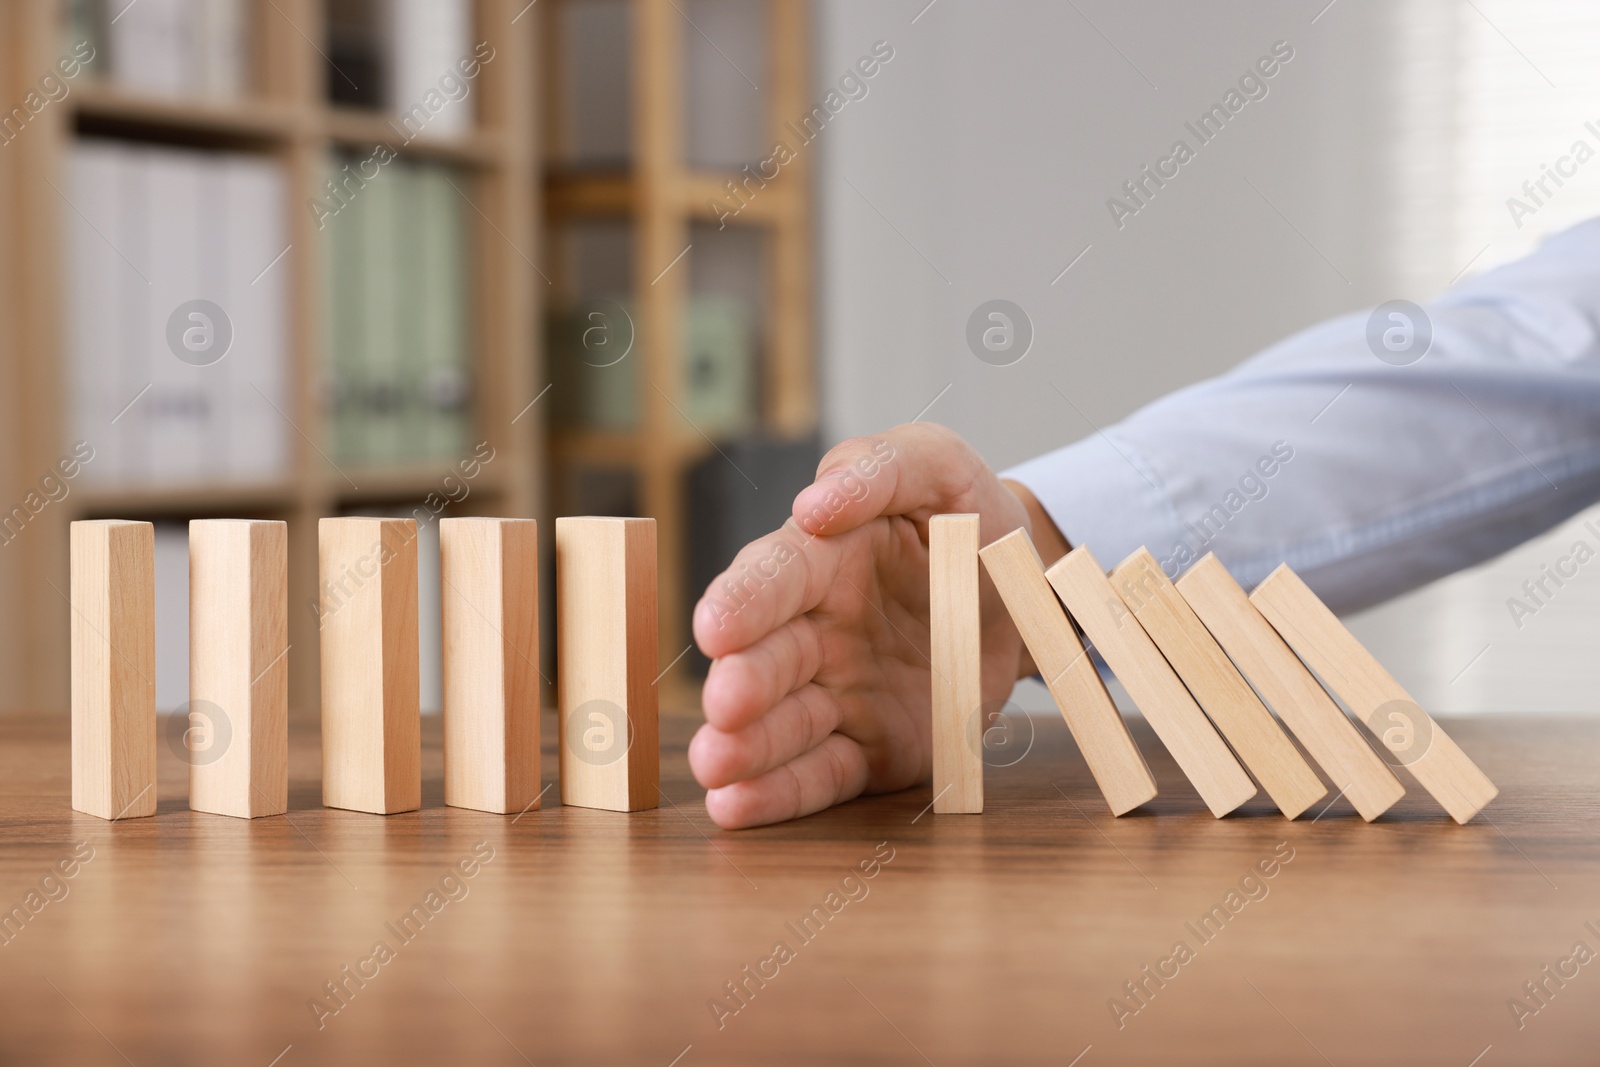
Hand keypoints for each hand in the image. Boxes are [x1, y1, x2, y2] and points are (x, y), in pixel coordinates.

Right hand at [688, 422, 1067, 827]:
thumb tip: (812, 503)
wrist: (1027, 589)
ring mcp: (839, 694)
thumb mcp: (939, 467)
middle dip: (741, 684)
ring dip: (746, 748)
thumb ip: (879, 468)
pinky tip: (734, 807)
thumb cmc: (969, 515)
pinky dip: (780, 794)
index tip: (716, 627)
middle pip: (769, 658)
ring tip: (716, 768)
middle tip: (725, 706)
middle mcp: (816, 630)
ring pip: (782, 724)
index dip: (745, 601)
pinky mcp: (870, 749)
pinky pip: (823, 773)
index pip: (775, 577)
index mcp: (823, 559)